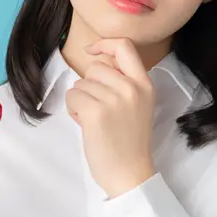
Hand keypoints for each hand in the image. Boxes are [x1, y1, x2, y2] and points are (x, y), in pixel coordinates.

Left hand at [64, 38, 157, 198]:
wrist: (129, 173)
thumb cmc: (128, 141)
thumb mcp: (136, 105)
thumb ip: (122, 82)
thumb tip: (97, 63)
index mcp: (144, 84)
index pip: (124, 47)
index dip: (104, 44)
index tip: (91, 51)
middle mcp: (131, 87)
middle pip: (94, 68)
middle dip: (89, 86)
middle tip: (99, 110)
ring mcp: (114, 99)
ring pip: (79, 84)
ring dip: (80, 101)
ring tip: (95, 121)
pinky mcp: (95, 112)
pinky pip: (72, 97)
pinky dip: (73, 111)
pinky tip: (86, 126)